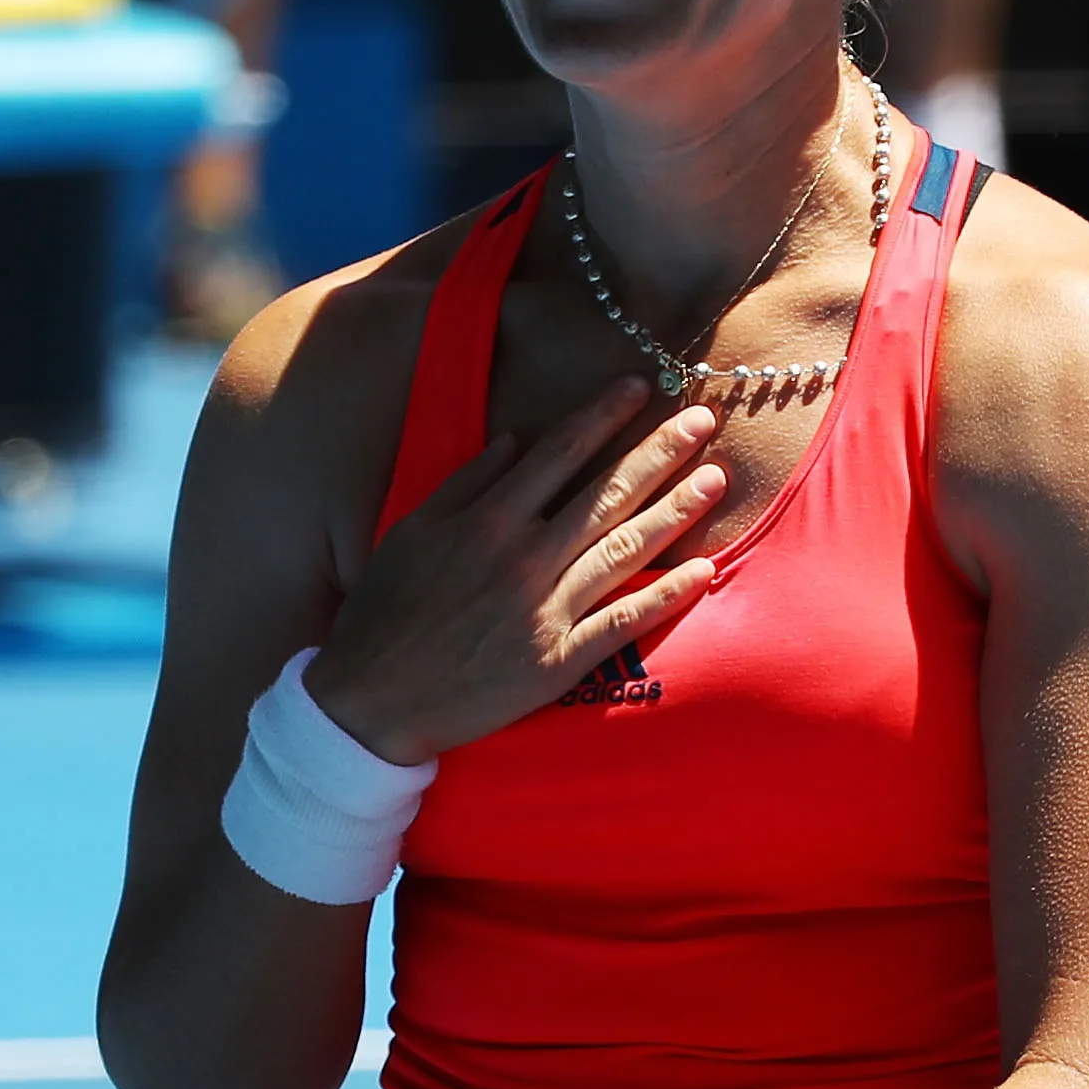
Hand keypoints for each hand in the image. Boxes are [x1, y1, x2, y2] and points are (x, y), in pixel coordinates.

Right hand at [305, 377, 726, 765]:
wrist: (372, 701)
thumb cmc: (384, 614)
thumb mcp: (412, 533)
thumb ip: (465, 485)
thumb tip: (513, 441)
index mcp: (487, 520)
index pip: (559, 453)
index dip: (603, 416)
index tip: (638, 387)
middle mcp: (524, 558)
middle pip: (606, 493)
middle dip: (659, 452)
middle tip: (703, 420)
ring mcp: (545, 611)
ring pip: (624, 549)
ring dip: (675, 510)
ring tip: (716, 479)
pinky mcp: (557, 663)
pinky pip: (623, 624)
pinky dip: (666, 596)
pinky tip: (704, 572)